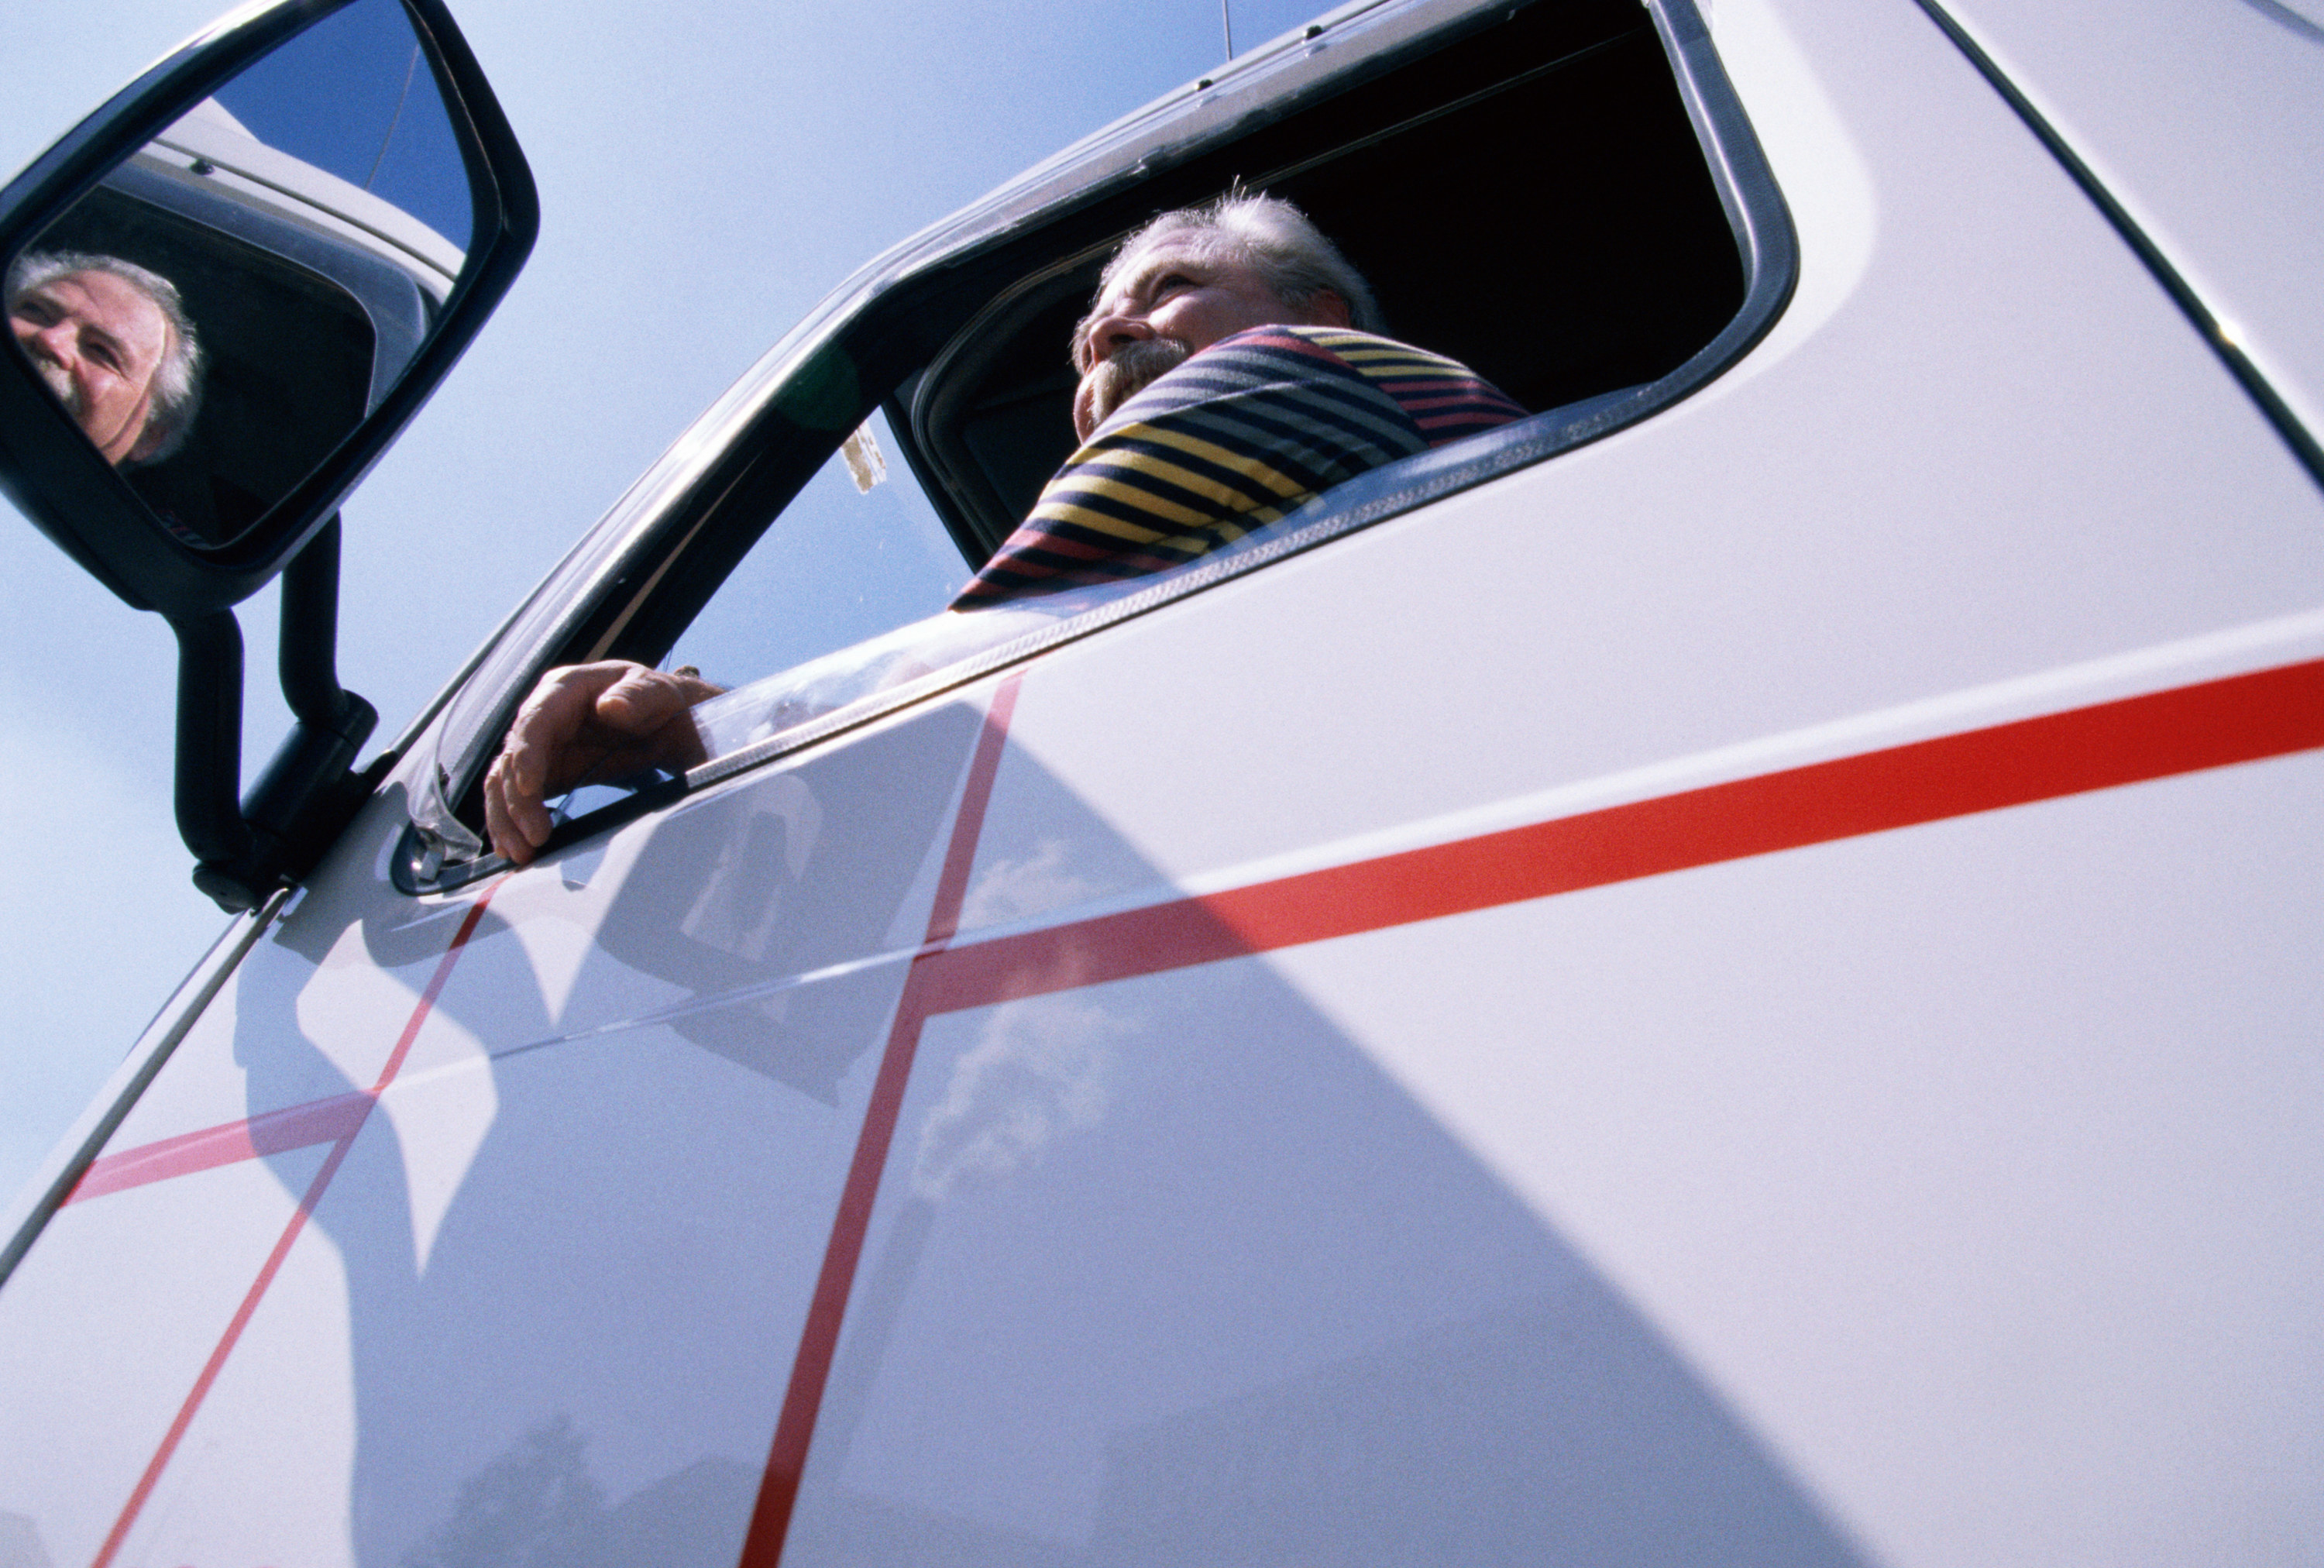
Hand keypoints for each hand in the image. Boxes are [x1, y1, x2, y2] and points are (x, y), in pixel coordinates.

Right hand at [483, 660, 722, 863]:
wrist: (670, 720)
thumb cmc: (661, 699)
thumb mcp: (658, 692)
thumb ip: (638, 695)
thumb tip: (611, 705)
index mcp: (566, 688)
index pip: (535, 720)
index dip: (526, 754)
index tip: (530, 788)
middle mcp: (544, 715)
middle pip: (512, 758)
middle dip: (516, 801)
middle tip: (533, 840)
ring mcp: (542, 745)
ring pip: (506, 782)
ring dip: (507, 818)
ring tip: (521, 853)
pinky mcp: (548, 771)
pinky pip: (520, 797)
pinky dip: (513, 821)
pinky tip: (515, 848)